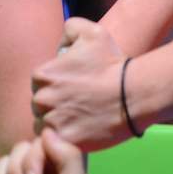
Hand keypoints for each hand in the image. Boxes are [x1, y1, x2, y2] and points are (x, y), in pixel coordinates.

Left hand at [32, 18, 132, 151]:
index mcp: (43, 75)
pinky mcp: (64, 141)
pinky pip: (54, 144)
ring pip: (44, 126)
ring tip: (78, 120)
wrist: (134, 93)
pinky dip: (64, 139)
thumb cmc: (113, 63)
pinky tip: (80, 132)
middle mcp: (42, 99)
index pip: (38, 84)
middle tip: (76, 105)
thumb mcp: (92, 32)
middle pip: (39, 106)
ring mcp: (52, 122)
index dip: (55, 86)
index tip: (71, 88)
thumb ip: (69, 29)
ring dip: (56, 124)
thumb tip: (60, 47)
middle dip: (53, 105)